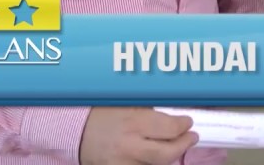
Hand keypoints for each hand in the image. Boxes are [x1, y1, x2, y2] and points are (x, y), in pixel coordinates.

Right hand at [79, 107, 197, 164]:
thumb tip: (174, 116)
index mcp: (133, 122)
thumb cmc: (101, 113)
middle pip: (167, 154)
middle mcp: (129, 145)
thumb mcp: (128, 104)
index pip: (170, 128)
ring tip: (173, 147)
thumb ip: (151, 112)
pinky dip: (149, 164)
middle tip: (190, 138)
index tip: (187, 123)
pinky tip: (153, 158)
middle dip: (183, 145)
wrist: (73, 129)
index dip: (183, 126)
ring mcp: (122, 162)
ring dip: (168, 157)